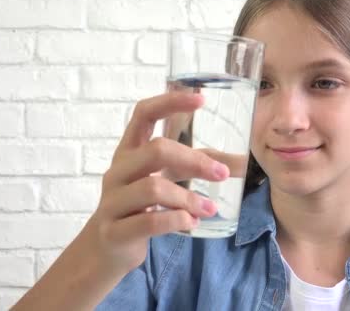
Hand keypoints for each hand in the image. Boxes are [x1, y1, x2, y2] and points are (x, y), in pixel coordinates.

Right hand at [82, 91, 229, 273]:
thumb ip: (198, 166)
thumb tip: (243, 164)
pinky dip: (175, 220)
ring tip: (209, 209)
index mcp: (130, 151)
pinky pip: (148, 222)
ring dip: (188, 198)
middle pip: (155, 150)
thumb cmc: (141, 206)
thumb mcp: (167, 179)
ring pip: (153, 189)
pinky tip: (191, 222)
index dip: (170, 102)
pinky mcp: (114, 231)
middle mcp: (118, 170)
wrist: (105, 249)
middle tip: (221, 174)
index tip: (201, 99)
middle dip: (194, 161)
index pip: (143, 114)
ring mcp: (113, 201)